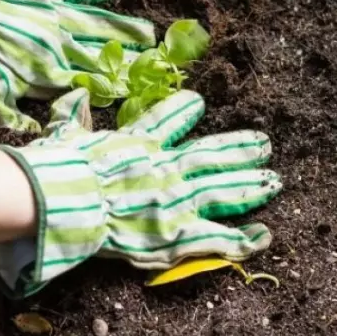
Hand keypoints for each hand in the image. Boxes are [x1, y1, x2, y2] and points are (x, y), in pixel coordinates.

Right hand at [0, 88, 282, 296]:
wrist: (68, 199)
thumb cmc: (63, 168)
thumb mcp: (66, 135)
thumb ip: (73, 116)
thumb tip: (75, 95)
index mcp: (139, 144)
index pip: (166, 122)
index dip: (184, 111)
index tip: (199, 103)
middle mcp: (166, 169)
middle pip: (211, 156)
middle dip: (239, 150)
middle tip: (264, 145)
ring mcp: (177, 201)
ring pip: (223, 191)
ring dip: (250, 185)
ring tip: (274, 180)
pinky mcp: (178, 234)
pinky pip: (217, 238)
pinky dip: (242, 239)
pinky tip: (265, 235)